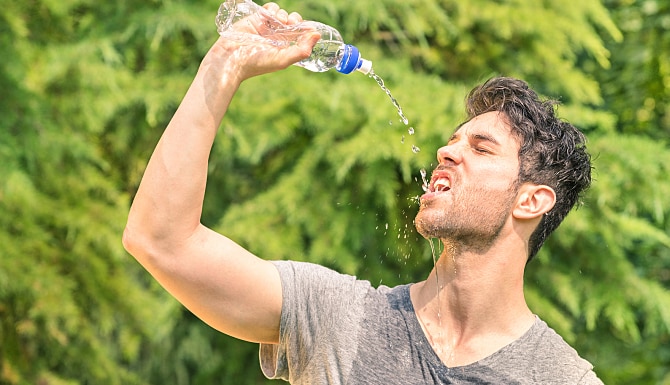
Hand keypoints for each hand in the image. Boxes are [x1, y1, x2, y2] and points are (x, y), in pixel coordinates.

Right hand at [205, 2, 320, 82]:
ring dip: (283, 14)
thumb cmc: (258, 63)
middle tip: (290, 23)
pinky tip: (270, 16)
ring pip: (282, 14)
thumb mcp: (283, 59)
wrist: (232, 58)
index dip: (306, 30)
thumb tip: (317, 35)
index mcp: (285, 48)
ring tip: (278, 22)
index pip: (301, 35)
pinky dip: (273, 9)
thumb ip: (301, 50)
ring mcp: (267, 27)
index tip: (309, 28)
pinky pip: (270, 8)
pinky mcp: (256, 19)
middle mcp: (277, 37)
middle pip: (293, 22)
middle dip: (295, 19)